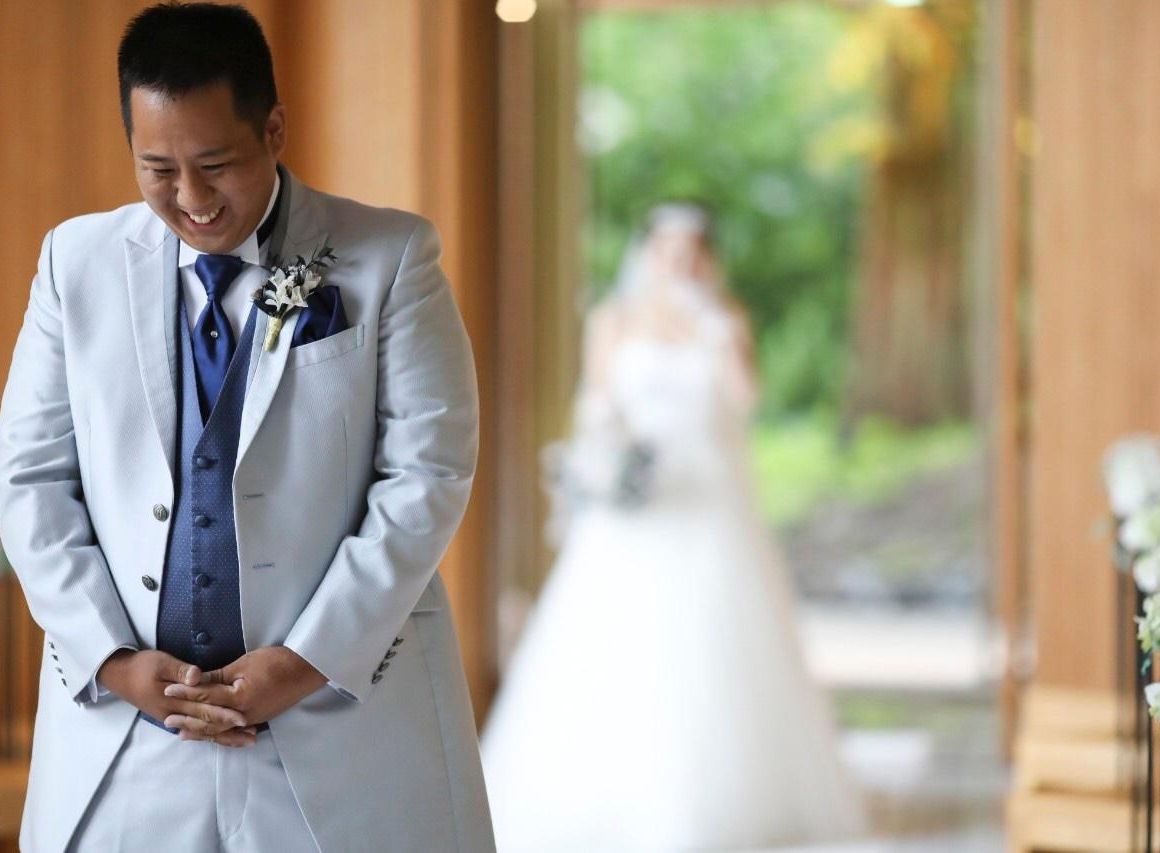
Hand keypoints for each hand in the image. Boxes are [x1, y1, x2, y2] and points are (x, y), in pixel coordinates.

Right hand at [97, 649, 256, 746]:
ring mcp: (173, 718)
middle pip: (206, 724)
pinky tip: (223, 737)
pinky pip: (195, 728)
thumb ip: (181, 671)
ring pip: (202, 730)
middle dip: (230, 730)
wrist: (120, 676)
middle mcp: (174, 714)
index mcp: (173, 701)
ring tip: (245, 739)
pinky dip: (211, 734)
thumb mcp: (161, 663)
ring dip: (224, 735)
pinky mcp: (173, 716)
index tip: (243, 718)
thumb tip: (198, 677)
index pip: (203, 710)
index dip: (224, 714)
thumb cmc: (142, 666)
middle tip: (252, 734)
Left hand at [162, 646, 326, 734]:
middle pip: (210, 720)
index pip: (205, 696)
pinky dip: (219, 732)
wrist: (307, 669)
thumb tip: (197, 681)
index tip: (167, 690)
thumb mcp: (245, 663)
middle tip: (167, 721)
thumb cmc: (277, 661)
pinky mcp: (260, 718)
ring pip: (221, 729)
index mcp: (238, 699)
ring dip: (201, 731)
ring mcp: (253, 719)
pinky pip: (234, 729)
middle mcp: (244, 714)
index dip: (185, 693)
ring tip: (183, 735)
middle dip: (188, 719)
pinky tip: (214, 733)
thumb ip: (220, 676)